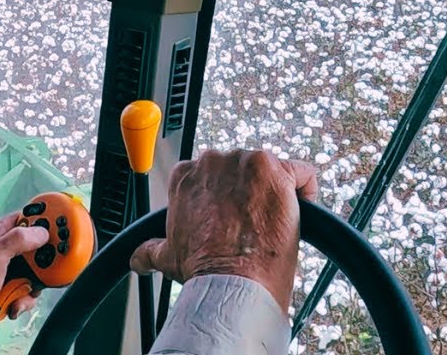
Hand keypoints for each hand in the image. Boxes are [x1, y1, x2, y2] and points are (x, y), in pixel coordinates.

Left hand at [0, 211, 48, 343]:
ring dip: (31, 288)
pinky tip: (13, 304)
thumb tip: (42, 232)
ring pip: (35, 273)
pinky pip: (26, 291)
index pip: (31, 218)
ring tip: (18, 295)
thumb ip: (18, 240)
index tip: (63, 232)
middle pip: (39, 249)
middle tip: (41, 275)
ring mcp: (6, 268)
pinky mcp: (6, 286)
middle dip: (43, 266)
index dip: (49, 222)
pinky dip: (23, 300)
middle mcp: (4, 248)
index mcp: (0, 233)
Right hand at [129, 149, 318, 312]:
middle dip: (252, 194)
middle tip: (254, 227)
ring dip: (277, 195)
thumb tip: (138, 258)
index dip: (228, 199)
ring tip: (274, 226)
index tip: (233, 220)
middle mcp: (213, 162)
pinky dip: (307, 191)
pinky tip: (301, 213)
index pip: (215, 177)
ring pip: (272, 171)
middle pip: (244, 170)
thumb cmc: (203, 270)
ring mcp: (245, 163)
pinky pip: (303, 173)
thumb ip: (151, 250)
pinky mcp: (276, 171)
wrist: (230, 284)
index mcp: (186, 177)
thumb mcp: (169, 257)